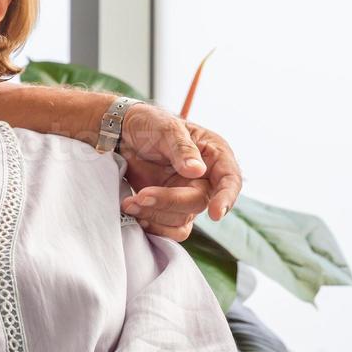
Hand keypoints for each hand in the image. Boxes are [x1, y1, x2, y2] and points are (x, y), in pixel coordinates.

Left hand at [117, 104, 242, 240]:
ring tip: (129, 202)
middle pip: (199, 202)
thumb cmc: (149, 123)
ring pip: (182, 219)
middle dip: (168, 202)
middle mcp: (205, 178)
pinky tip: (136, 213)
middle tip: (141, 196)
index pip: (229, 180)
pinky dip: (154, 226)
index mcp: (214, 155)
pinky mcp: (170, 208)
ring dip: (155, 215)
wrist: (122, 134)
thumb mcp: (166, 128)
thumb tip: (198, 170)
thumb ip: (182, 148)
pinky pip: (170, 228)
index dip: (226, 198)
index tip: (215, 213)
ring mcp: (187, 195)